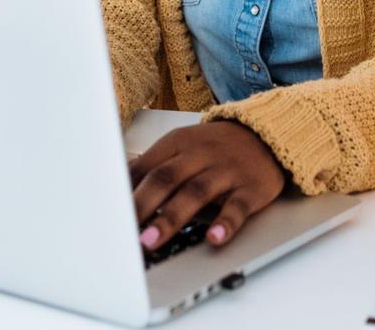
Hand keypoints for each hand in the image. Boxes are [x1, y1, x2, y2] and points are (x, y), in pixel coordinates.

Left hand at [129, 121, 284, 250]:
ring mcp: (226, 172)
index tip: (108, 215)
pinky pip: (237, 207)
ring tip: (152, 240)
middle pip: (166, 178)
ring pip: (195, 193)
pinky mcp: (251, 189)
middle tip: (124, 230)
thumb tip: (115, 187)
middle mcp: (200, 155)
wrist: (266, 134)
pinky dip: (225, 223)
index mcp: (178, 143)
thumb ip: (151, 166)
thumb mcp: (181, 147)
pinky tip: (214, 238)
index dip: (125, 192)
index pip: (145, 167)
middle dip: (142, 205)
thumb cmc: (215, 147)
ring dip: (171, 217)